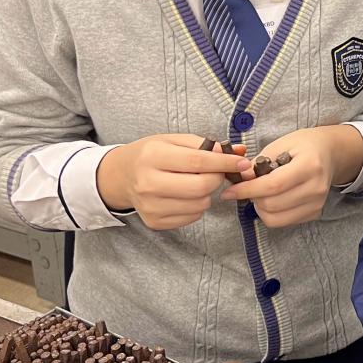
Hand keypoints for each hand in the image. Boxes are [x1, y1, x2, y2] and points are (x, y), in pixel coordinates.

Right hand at [96, 135, 249, 229]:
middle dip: (216, 179)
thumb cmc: (150, 155)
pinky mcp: (154, 222)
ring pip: (200, 205)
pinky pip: (192, 217)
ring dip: (207, 194)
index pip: (198, 162)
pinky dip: (196, 206)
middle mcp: (148, 183)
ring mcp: (150, 206)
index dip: (225, 163)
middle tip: (216, 173)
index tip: (241, 162)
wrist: (121, 176)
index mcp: (153, 156)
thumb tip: (239, 151)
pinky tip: (185, 195)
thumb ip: (206, 145)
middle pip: (201, 188)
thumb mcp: (173, 140)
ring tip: (194, 182)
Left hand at [218, 125, 362, 227]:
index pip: (273, 185)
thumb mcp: (280, 144)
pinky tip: (273, 198)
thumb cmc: (303, 146)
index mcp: (310, 165)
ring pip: (276, 218)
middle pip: (272, 204)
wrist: (330, 153)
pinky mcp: (315, 213)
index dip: (248, 190)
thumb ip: (259, 163)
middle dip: (253, 197)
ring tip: (261, 193)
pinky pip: (284, 222)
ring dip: (260, 208)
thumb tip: (240, 180)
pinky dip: (272, 213)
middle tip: (248, 187)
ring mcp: (317, 203)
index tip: (229, 191)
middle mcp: (316, 187)